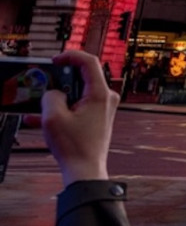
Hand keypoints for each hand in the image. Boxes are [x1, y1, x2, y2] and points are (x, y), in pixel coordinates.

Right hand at [40, 50, 119, 186]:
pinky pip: (77, 106)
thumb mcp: (53, 118)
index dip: (71, 56)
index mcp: (100, 93)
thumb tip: (54, 93)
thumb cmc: (75, 147)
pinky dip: (61, 109)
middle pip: (82, 77)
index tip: (55, 59)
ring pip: (77, 93)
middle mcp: (106, 98)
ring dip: (57, 97)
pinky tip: (40, 118)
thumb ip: (51, 97)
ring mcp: (103, 108)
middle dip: (60, 80)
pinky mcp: (97, 117)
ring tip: (39, 105)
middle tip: (45, 84)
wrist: (85, 170)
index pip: (89, 62)